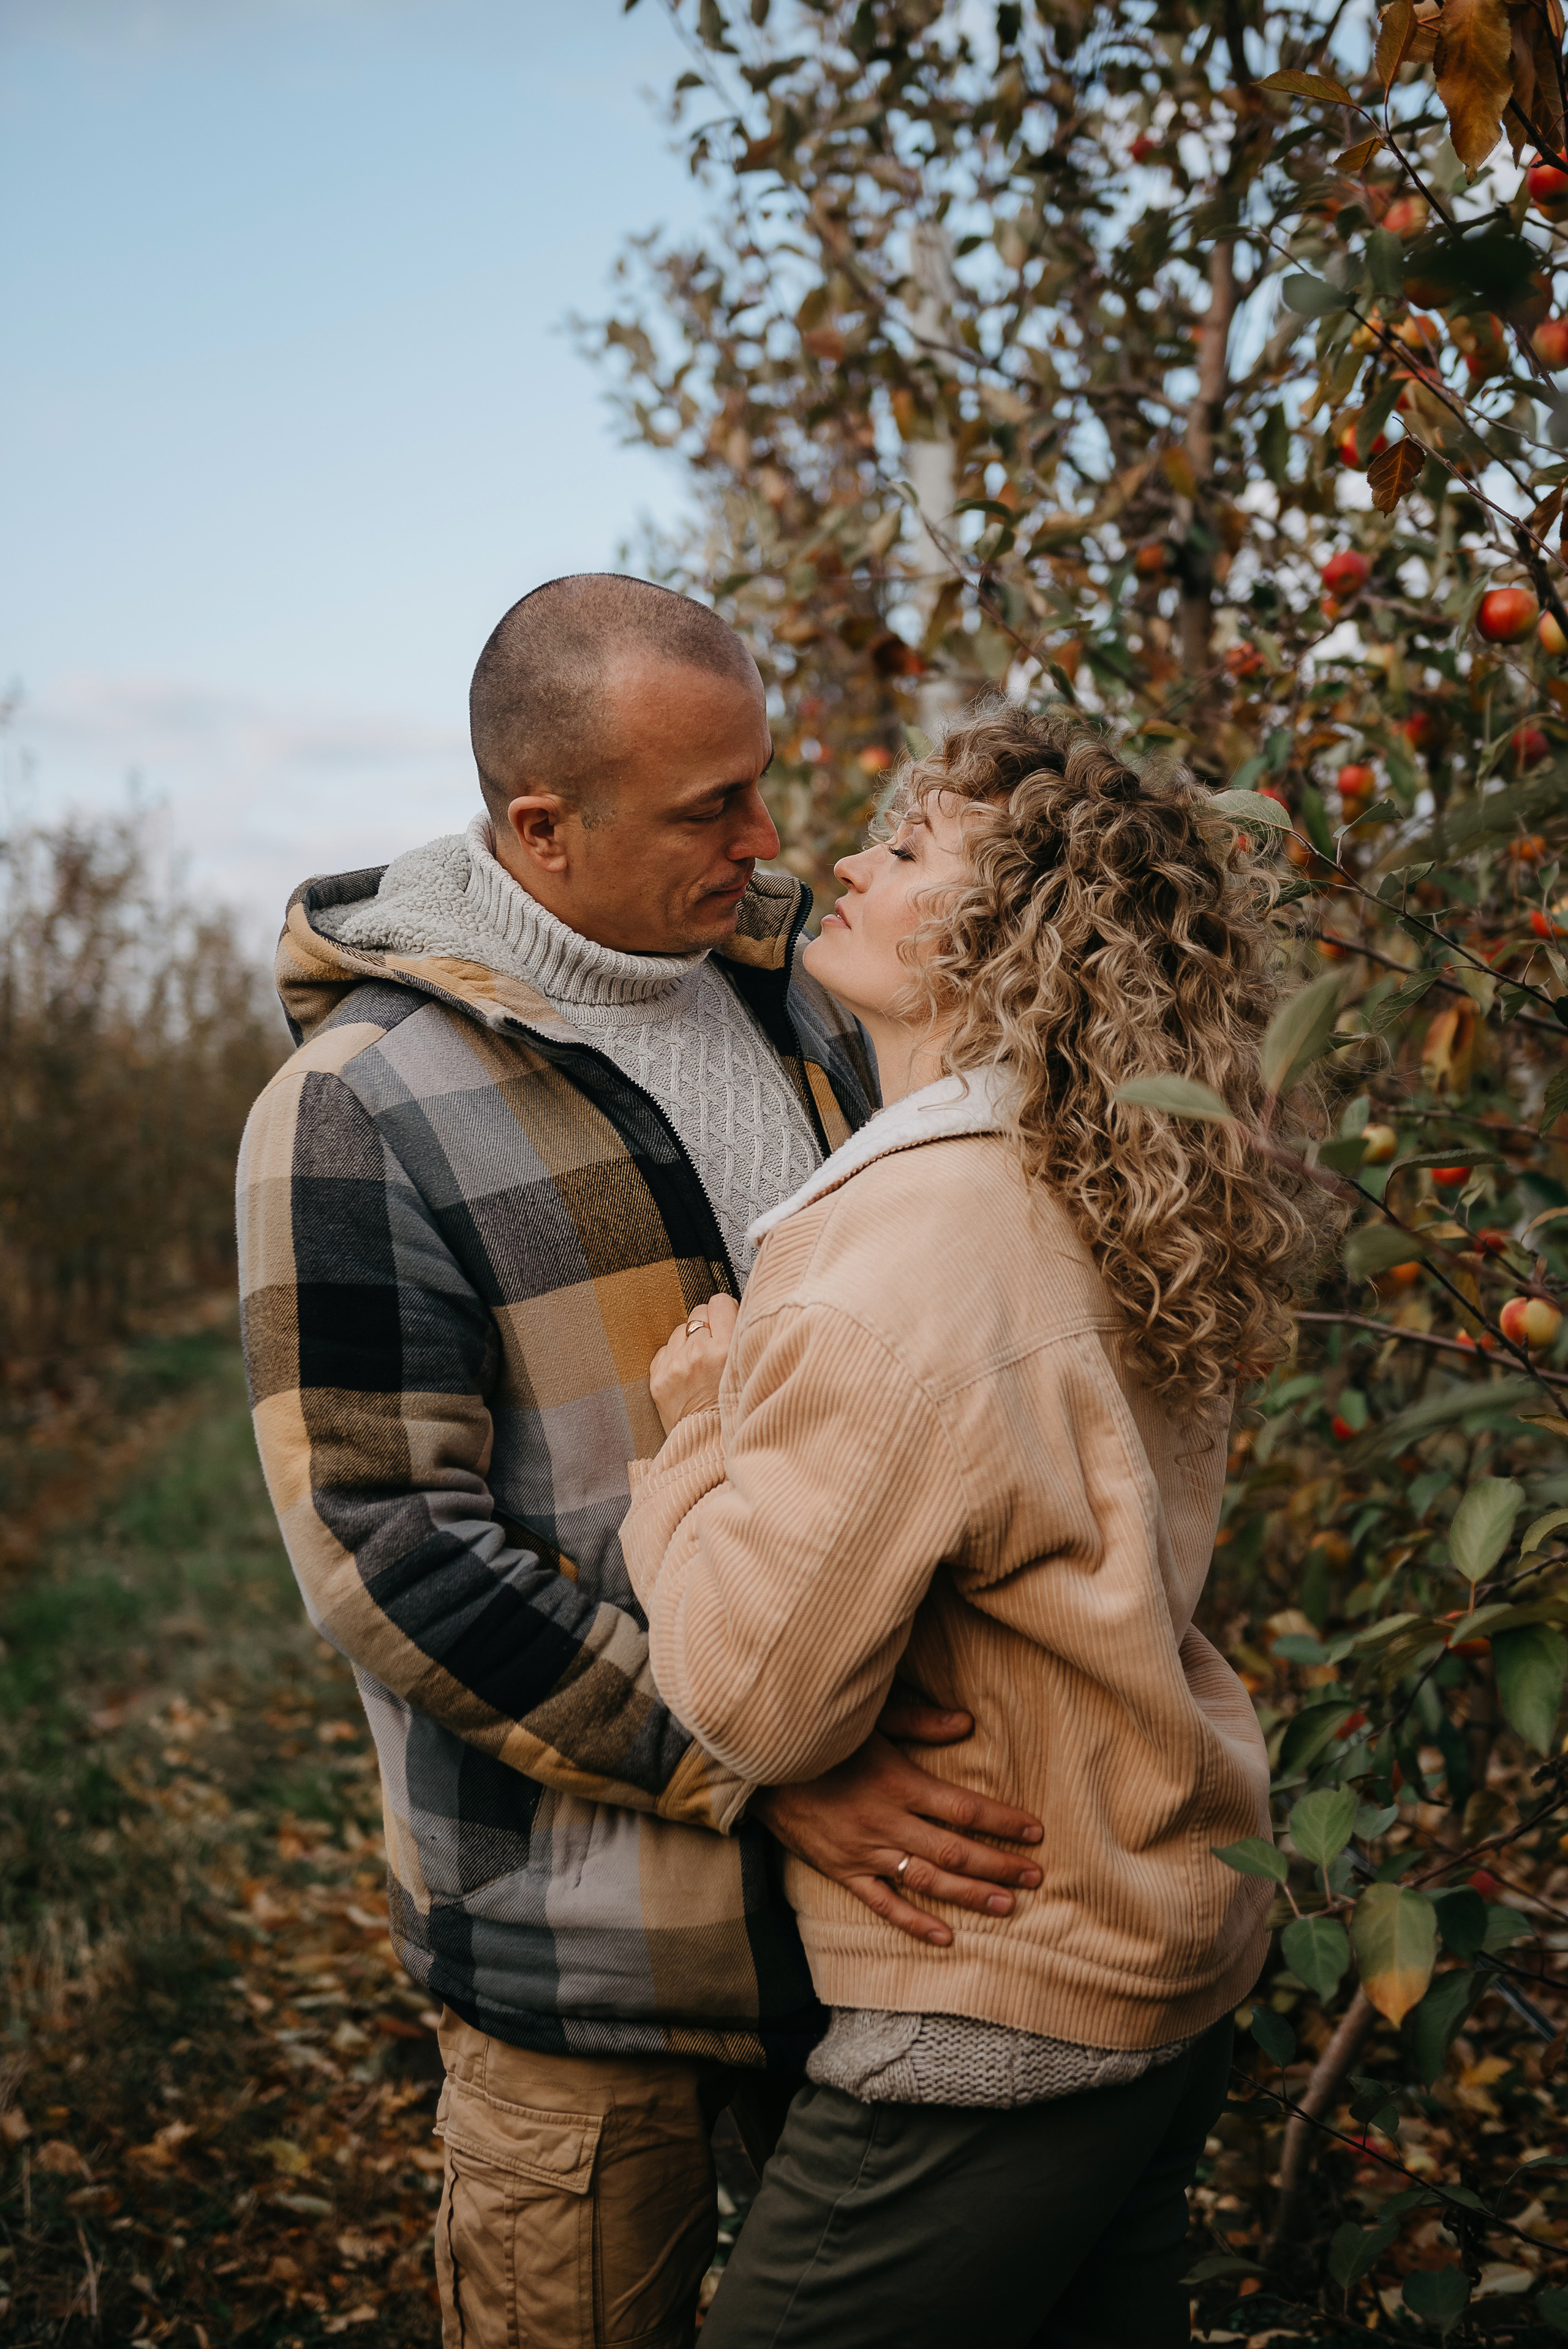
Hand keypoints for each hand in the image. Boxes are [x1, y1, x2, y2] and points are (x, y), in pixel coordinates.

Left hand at [650, 1294, 738, 1434]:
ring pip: (680, 1329)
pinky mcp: (658, 1378)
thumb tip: (731, 1311)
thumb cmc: (736, 1409)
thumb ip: (740, 1338)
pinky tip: (687, 1374)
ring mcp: (675, 1366)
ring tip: (701, 1364)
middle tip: (715, 1345)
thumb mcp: (747, 1370)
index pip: (720, 1303)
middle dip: (707, 1325)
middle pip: (698, 1313)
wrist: (711, 1446)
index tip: (727, 1322)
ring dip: (690, 1340)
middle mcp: (698, 1354)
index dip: (725, 1311)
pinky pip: (665, 1348)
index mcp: (726, 1350)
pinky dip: (675, 1357)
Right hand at [750, 1724, 1043, 1948]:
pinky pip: (883, 1904)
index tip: (1035, 1831)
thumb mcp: (870, 1718)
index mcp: (899, 1783)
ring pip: (927, 1880)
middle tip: (1036, 1875)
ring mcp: (864, 1852)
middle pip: (954, 1850)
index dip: (1003, 1821)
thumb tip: (967, 1723)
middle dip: (999, 1865)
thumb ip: (920, 1722)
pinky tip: (946, 1936)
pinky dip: (914, 1923)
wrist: (760, 1766)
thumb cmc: (821, 1737)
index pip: (963, 1809)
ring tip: (1008, 1906)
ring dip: (970, 1895)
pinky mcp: (843, 1871)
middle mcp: (887, 1823)